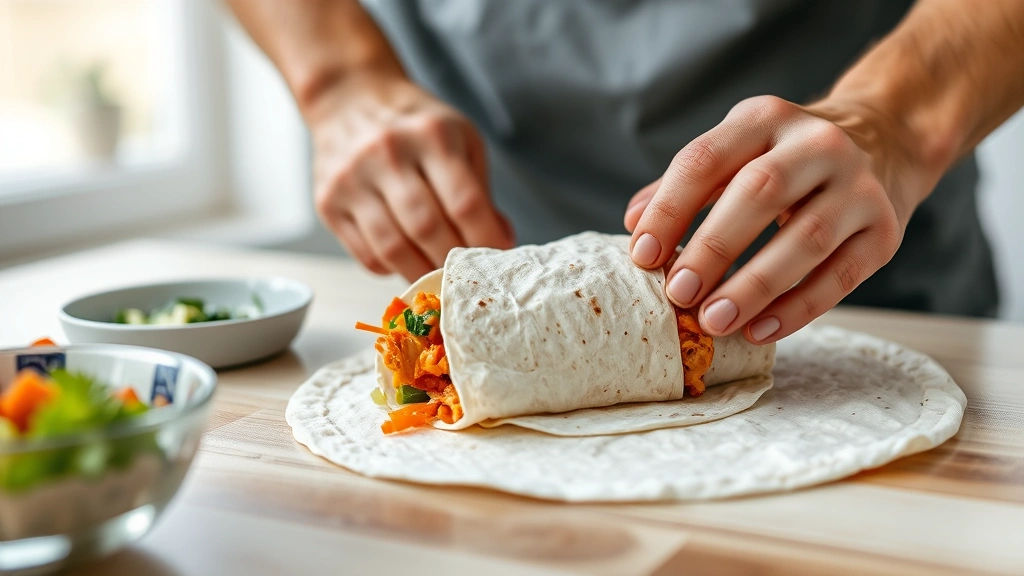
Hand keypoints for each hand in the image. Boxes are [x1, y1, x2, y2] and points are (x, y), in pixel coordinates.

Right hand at [308, 71, 513, 280]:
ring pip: (392, 249)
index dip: (486, 239)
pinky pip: (365, 255)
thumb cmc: (415, 126)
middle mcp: (387, 154)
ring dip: (423, 273)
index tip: (498, 256)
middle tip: (467, 272)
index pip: (464, 203)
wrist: (348, 99)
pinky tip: (405, 260)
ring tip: (440, 276)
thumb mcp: (459, 138)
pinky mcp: (328, 202)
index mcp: (431, 135)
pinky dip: (391, 269)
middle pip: (428, 229)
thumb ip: (480, 189)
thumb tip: (500, 241)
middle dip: (454, 261)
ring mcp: (352, 179)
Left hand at [625, 95, 927, 343]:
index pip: (706, 159)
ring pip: (805, 238)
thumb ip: (686, 185)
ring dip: (754, 286)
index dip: (670, 208)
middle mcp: (816, 143)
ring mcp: (858, 185)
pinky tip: (759, 331)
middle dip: (713, 247)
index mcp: (764, 118)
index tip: (642, 255)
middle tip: (678, 294)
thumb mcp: (739, 149)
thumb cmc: (788, 157)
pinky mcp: (884, 229)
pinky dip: (797, 308)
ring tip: (714, 321)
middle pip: (759, 192)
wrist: (889, 139)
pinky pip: (840, 276)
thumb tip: (633, 223)